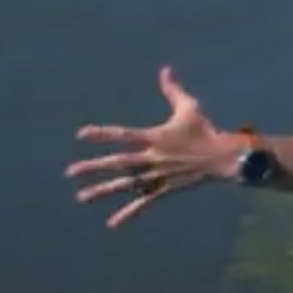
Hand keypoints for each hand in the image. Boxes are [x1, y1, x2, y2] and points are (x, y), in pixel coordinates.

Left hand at [67, 66, 230, 229]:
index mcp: (156, 137)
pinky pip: (143, 202)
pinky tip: (112, 224)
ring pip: (126, 184)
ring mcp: (158, 175)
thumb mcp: (189, 107)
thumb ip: (173, 90)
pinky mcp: (164, 188)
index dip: (103, 134)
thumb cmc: (205, 130)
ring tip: (81, 197)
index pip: (124, 135)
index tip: (81, 135)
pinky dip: (128, 213)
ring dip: (103, 191)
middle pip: (118, 163)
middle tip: (69, 172)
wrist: (223, 158)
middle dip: (93, 167)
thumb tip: (165, 69)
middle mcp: (153, 157)